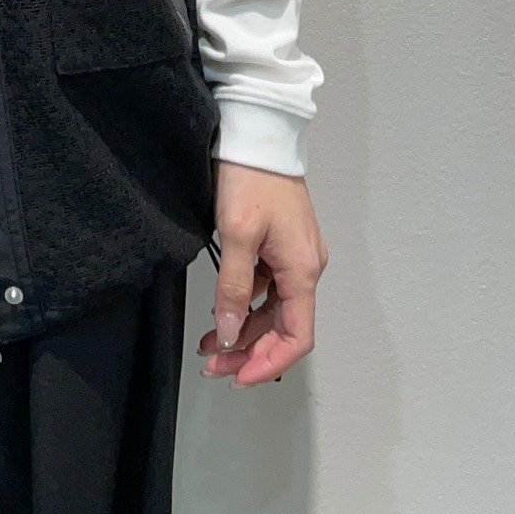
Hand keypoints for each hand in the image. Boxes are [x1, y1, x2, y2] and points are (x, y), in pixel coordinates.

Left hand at [196, 158, 328, 387]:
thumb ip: (232, 287)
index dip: (269, 363)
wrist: (257, 135)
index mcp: (303, 270)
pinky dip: (244, 305)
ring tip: (209, 345)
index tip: (238, 378)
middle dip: (250, 352)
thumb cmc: (251, 177)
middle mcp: (305, 268)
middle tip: (213, 366)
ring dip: (244, 331)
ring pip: (273, 310)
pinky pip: (266, 288)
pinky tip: (219, 312)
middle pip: (283, 328)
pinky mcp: (280, 245)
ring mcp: (293, 256)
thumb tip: (228, 333)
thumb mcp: (237, 234)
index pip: (297, 336)